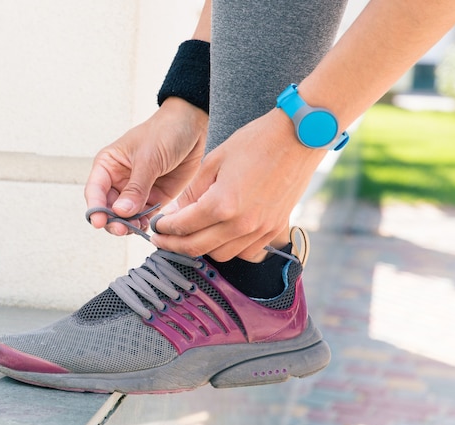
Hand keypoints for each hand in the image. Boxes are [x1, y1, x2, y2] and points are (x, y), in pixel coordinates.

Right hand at [84, 97, 207, 235]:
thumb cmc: (165, 132)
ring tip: (136, 228)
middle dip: (113, 221)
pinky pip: (144, 217)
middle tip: (121, 229)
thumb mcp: (148, 158)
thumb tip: (121, 212)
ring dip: (128, 225)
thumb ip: (136, 187)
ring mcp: (136, 191)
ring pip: (125, 216)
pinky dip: (144, 224)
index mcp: (109, 165)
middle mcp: (119, 180)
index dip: (95, 208)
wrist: (193, 126)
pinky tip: (147, 227)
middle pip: (108, 208)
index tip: (98, 222)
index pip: (95, 191)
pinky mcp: (154, 198)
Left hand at [150, 108, 326, 260]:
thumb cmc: (256, 143)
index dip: (164, 230)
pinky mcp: (274, 231)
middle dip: (173, 245)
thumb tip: (177, 213)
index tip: (156, 228)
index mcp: (222, 204)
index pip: (183, 227)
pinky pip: (244, 253)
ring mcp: (260, 231)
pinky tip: (220, 236)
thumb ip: (192, 192)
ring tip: (191, 236)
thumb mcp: (214, 161)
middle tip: (162, 239)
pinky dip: (228, 249)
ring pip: (220, 255)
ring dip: (201, 248)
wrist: (299, 139)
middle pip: (197, 248)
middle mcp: (241, 224)